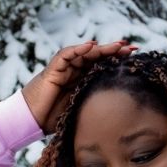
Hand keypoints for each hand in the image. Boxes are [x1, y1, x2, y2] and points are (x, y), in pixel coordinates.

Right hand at [22, 39, 138, 132]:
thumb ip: (93, 106)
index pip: (102, 66)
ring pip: (84, 53)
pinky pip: (66, 55)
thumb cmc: (53, 120)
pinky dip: (78, 49)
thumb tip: (117, 113)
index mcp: (82, 80)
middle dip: (114, 51)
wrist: (31, 121)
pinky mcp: (53, 70)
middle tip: (133, 47)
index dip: (117, 61)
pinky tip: (91, 46)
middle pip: (96, 57)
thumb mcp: (80, 112)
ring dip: (102, 48)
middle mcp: (74, 71)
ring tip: (118, 45)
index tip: (135, 58)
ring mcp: (64, 69)